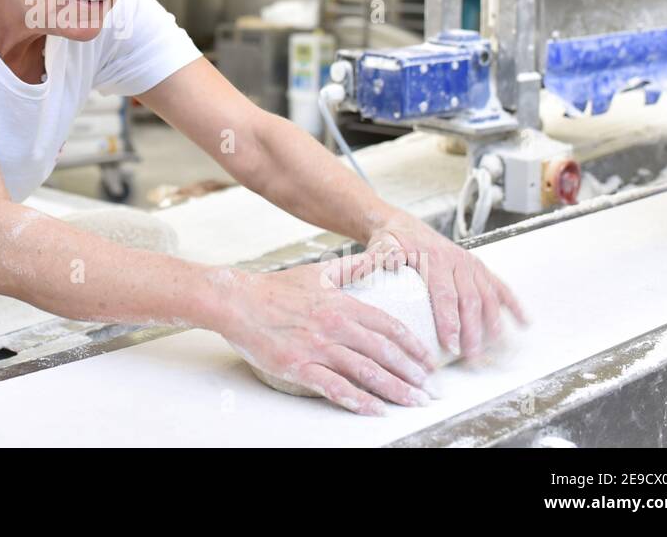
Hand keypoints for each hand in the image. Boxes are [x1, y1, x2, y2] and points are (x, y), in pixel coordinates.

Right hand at [221, 258, 439, 415]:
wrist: (237, 301)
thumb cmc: (275, 289)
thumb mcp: (317, 272)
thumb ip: (351, 268)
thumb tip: (378, 257)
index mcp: (342, 303)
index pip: (388, 326)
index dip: (412, 346)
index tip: (427, 360)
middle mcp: (334, 325)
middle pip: (384, 352)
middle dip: (411, 373)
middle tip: (429, 388)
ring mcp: (317, 347)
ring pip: (365, 371)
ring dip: (394, 389)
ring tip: (412, 402)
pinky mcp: (299, 366)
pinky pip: (334, 387)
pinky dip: (358, 400)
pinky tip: (374, 409)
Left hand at [361, 211, 529, 359]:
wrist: (404, 226)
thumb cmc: (392, 241)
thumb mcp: (381, 244)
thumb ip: (382, 254)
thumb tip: (390, 262)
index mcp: (434, 259)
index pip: (444, 294)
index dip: (449, 321)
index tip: (451, 344)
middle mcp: (457, 261)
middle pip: (470, 300)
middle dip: (473, 330)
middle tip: (471, 356)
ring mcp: (471, 265)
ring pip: (488, 296)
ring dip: (493, 323)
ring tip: (493, 348)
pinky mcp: (479, 268)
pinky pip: (499, 286)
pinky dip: (513, 304)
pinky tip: (523, 322)